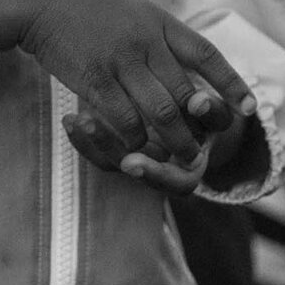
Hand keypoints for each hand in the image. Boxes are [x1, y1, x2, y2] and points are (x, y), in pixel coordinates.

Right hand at [0, 0, 252, 169]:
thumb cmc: (86, 8)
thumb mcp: (132, 11)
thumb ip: (158, 38)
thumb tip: (185, 68)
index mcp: (160, 22)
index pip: (207, 54)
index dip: (230, 84)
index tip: (248, 109)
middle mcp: (147, 41)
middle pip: (188, 92)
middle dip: (200, 127)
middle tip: (204, 150)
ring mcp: (121, 60)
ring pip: (162, 112)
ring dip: (174, 140)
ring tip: (180, 158)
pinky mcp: (94, 78)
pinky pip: (124, 118)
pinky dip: (134, 139)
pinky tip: (134, 149)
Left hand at [65, 107, 226, 192]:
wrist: (192, 105)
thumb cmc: (207, 108)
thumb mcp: (215, 111)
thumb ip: (213, 111)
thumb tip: (200, 101)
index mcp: (191, 168)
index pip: (176, 182)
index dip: (154, 173)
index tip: (130, 162)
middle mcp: (162, 171)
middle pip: (134, 173)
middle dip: (111, 149)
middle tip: (90, 126)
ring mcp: (138, 161)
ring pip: (112, 163)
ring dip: (94, 142)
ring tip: (78, 119)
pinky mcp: (119, 150)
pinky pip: (98, 153)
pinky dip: (82, 139)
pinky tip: (69, 119)